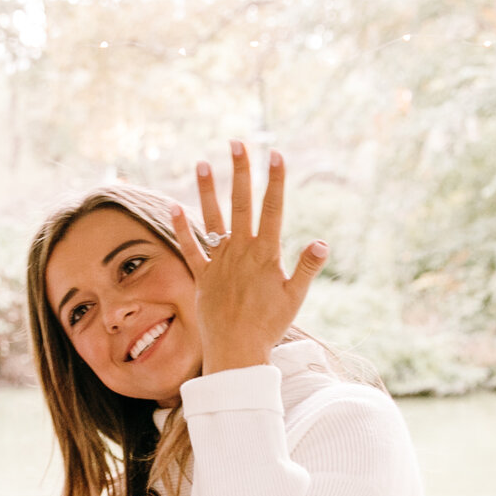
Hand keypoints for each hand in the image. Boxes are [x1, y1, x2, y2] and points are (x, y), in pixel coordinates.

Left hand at [170, 141, 327, 374]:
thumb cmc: (270, 326)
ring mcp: (219, 262)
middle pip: (241, 204)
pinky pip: (189, 248)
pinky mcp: (201, 276)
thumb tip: (322, 242)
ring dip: (207, 190)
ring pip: (212, 219)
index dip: (275, 181)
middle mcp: (241, 252)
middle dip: (240, 171)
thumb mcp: (295, 297)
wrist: (237, 351)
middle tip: (236, 143)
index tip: (276, 154)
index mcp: (266, 254)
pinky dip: (180, 229)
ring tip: (202, 164)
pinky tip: (173, 207)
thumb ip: (307, 267)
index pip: (272, 209)